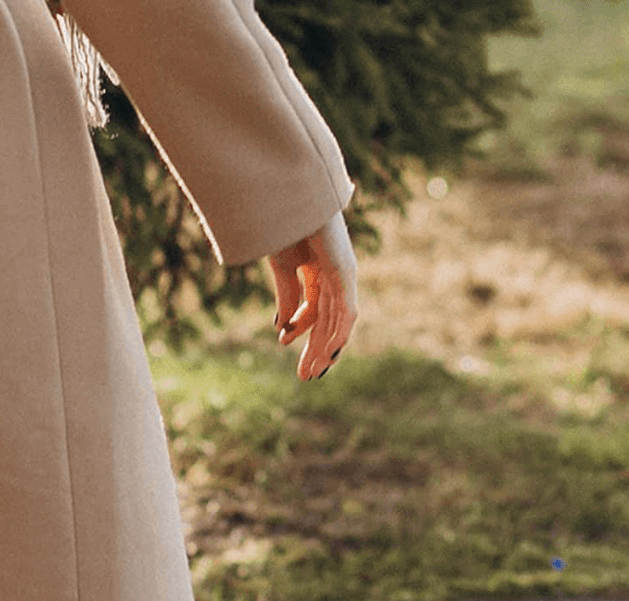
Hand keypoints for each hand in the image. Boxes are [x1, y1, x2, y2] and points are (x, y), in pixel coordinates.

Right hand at [268, 212, 357, 380]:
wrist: (289, 197)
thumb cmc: (283, 221)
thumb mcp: (283, 267)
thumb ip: (287, 296)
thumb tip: (283, 326)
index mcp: (317, 270)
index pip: (313, 308)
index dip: (299, 328)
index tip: (282, 342)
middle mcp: (334, 275)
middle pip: (328, 321)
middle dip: (316, 349)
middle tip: (306, 376)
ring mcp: (343, 276)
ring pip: (338, 322)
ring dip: (327, 349)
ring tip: (315, 372)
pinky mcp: (346, 274)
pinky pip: (346, 312)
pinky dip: (339, 334)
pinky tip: (331, 353)